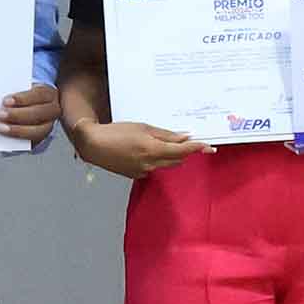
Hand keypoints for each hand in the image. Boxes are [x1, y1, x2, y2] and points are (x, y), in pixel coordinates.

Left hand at [0, 84, 62, 144]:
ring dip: (18, 130)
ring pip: (38, 130)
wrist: (29, 108)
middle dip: (17, 115)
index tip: (5, 101)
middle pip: (39, 113)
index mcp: (48, 94)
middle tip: (0, 114)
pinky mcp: (43, 137)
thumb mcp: (20, 92)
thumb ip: (14, 96)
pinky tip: (7, 135)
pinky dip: (19, 138)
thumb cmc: (23, 99)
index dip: (22, 99)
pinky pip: (33, 141)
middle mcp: (53, 109)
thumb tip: (0, 102)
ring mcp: (49, 124)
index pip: (39, 94)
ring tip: (1, 127)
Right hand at [72, 119, 201, 177]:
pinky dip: (156, 160)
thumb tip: (184, 137)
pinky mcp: (136, 175)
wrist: (93, 145)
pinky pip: (154, 168)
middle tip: (188, 140)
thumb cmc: (116, 132)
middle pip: (177, 159)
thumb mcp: (143, 128)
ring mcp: (144, 171)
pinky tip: (146, 151)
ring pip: (166, 164)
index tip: (209, 147)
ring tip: (165, 143)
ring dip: (171, 156)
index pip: (183, 150)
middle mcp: (151, 164)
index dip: (197, 148)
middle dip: (184, 151)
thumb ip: (165, 135)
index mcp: (153, 150)